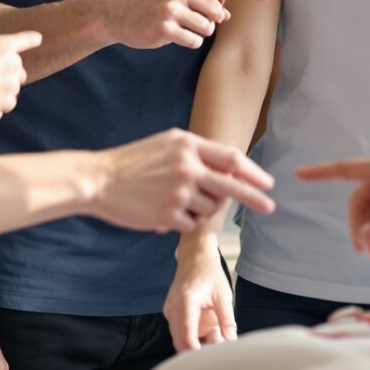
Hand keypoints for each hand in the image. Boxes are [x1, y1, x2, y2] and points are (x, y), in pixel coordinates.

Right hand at [0, 24, 37, 134]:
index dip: (31, 39)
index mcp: (3, 44)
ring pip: (12, 90)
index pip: (24, 40)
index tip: (39, 38)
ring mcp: (12, 83)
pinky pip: (6, 105)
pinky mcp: (8, 101)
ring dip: (1, 92)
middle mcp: (13, 63)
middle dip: (9, 75)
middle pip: (19, 71)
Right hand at [89, 129, 275, 232]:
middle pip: (231, 187)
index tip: (268, 183)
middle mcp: (187, 168)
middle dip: (254, 198)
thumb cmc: (133, 161)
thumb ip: (196, 152)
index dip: (253, 172)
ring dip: (199, 210)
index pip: (231, 159)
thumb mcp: (166, 144)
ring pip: (209, 209)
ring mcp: (178, 192)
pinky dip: (181, 222)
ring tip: (174, 201)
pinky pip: (190, 225)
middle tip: (270, 207)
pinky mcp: (168, 215)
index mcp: (187, 146)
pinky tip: (161, 212)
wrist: (98, 179)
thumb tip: (231, 168)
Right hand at [100, 0, 272, 50]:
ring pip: (207, 28)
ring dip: (198, 32)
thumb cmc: (150, 2)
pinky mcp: (164, 28)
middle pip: (216, 11)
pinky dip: (188, 41)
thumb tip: (227, 12)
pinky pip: (194, 40)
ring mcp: (170, 7)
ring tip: (178, 26)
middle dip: (209, 20)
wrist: (115, 14)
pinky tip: (171, 35)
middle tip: (188, 19)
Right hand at [165, 238, 237, 350]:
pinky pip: (179, 330)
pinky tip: (207, 325)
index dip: (196, 353)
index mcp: (186, 302)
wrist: (195, 255)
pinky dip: (192, 334)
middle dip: (197, 350)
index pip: (186, 337)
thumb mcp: (224, 295)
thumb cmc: (210, 273)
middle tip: (217, 346)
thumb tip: (231, 341)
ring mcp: (169, 310)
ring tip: (215, 330)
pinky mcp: (170, 311)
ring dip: (195, 341)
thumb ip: (227, 320)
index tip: (209, 359)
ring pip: (179, 338)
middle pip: (180, 342)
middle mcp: (173, 307)